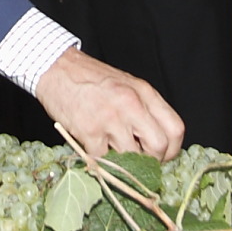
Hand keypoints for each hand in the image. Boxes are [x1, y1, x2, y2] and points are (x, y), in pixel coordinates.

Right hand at [34, 48, 183, 157]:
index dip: (171, 150)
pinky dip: (100, 161)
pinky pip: (103, 159)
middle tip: (139, 161)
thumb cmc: (90, 78)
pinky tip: (95, 150)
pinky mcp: (89, 130)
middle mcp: (131, 104)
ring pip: (132, 157)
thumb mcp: (126, 85)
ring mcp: (110, 118)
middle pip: (159, 146)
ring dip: (124, 163)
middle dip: (151, 161)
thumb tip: (154, 142)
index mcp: (144, 93)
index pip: (175, 129)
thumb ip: (143, 109)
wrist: (56, 68)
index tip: (160, 155)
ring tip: (113, 154)